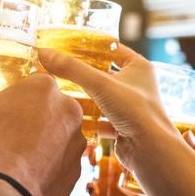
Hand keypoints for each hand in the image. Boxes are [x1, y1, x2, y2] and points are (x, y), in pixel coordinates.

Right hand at [0, 73, 85, 195]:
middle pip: (45, 109)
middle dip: (28, 119)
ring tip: (13, 158)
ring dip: (40, 143)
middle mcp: (69, 110)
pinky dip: (45, 168)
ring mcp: (76, 142)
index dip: (12, 98)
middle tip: (4, 136)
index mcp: (44, 87)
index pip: (30, 84)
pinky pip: (59, 163)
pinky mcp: (77, 169)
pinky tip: (24, 176)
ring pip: (55, 136)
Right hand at [39, 46, 176, 169]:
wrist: (150, 150)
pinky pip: (100, 119)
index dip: (90, 46)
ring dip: (82, 97)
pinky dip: (86, 119)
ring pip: (100, 97)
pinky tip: (70, 117)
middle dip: (82, 74)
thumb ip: (71, 69)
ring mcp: (129, 106)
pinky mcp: (122, 126)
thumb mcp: (100, 84)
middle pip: (103, 74)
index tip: (68, 45)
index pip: (111, 48)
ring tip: (59, 91)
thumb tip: (44, 54)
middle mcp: (136, 85)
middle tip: (58, 68)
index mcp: (138, 66)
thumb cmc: (136, 111)